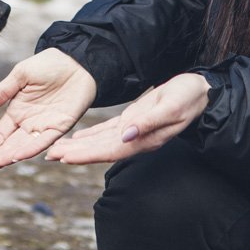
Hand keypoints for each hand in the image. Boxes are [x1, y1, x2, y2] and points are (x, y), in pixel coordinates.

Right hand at [0, 48, 96, 180]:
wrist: (76, 60)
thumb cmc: (49, 64)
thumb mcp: (20, 74)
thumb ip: (2, 92)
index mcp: (17, 112)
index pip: (0, 135)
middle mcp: (29, 123)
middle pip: (9, 146)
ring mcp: (45, 126)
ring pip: (24, 146)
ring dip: (10, 156)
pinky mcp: (61, 125)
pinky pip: (45, 140)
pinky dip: (31, 148)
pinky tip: (18, 155)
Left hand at [45, 73, 209, 164]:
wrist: (202, 92)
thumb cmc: (188, 96)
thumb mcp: (170, 105)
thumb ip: (148, 121)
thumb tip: (126, 134)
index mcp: (144, 138)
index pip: (108, 150)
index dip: (85, 154)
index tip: (63, 157)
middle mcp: (136, 140)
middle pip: (100, 150)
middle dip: (74, 154)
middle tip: (47, 155)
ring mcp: (134, 132)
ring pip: (100, 143)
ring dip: (78, 147)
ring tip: (55, 150)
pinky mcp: (134, 122)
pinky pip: (108, 133)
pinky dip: (91, 137)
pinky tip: (76, 139)